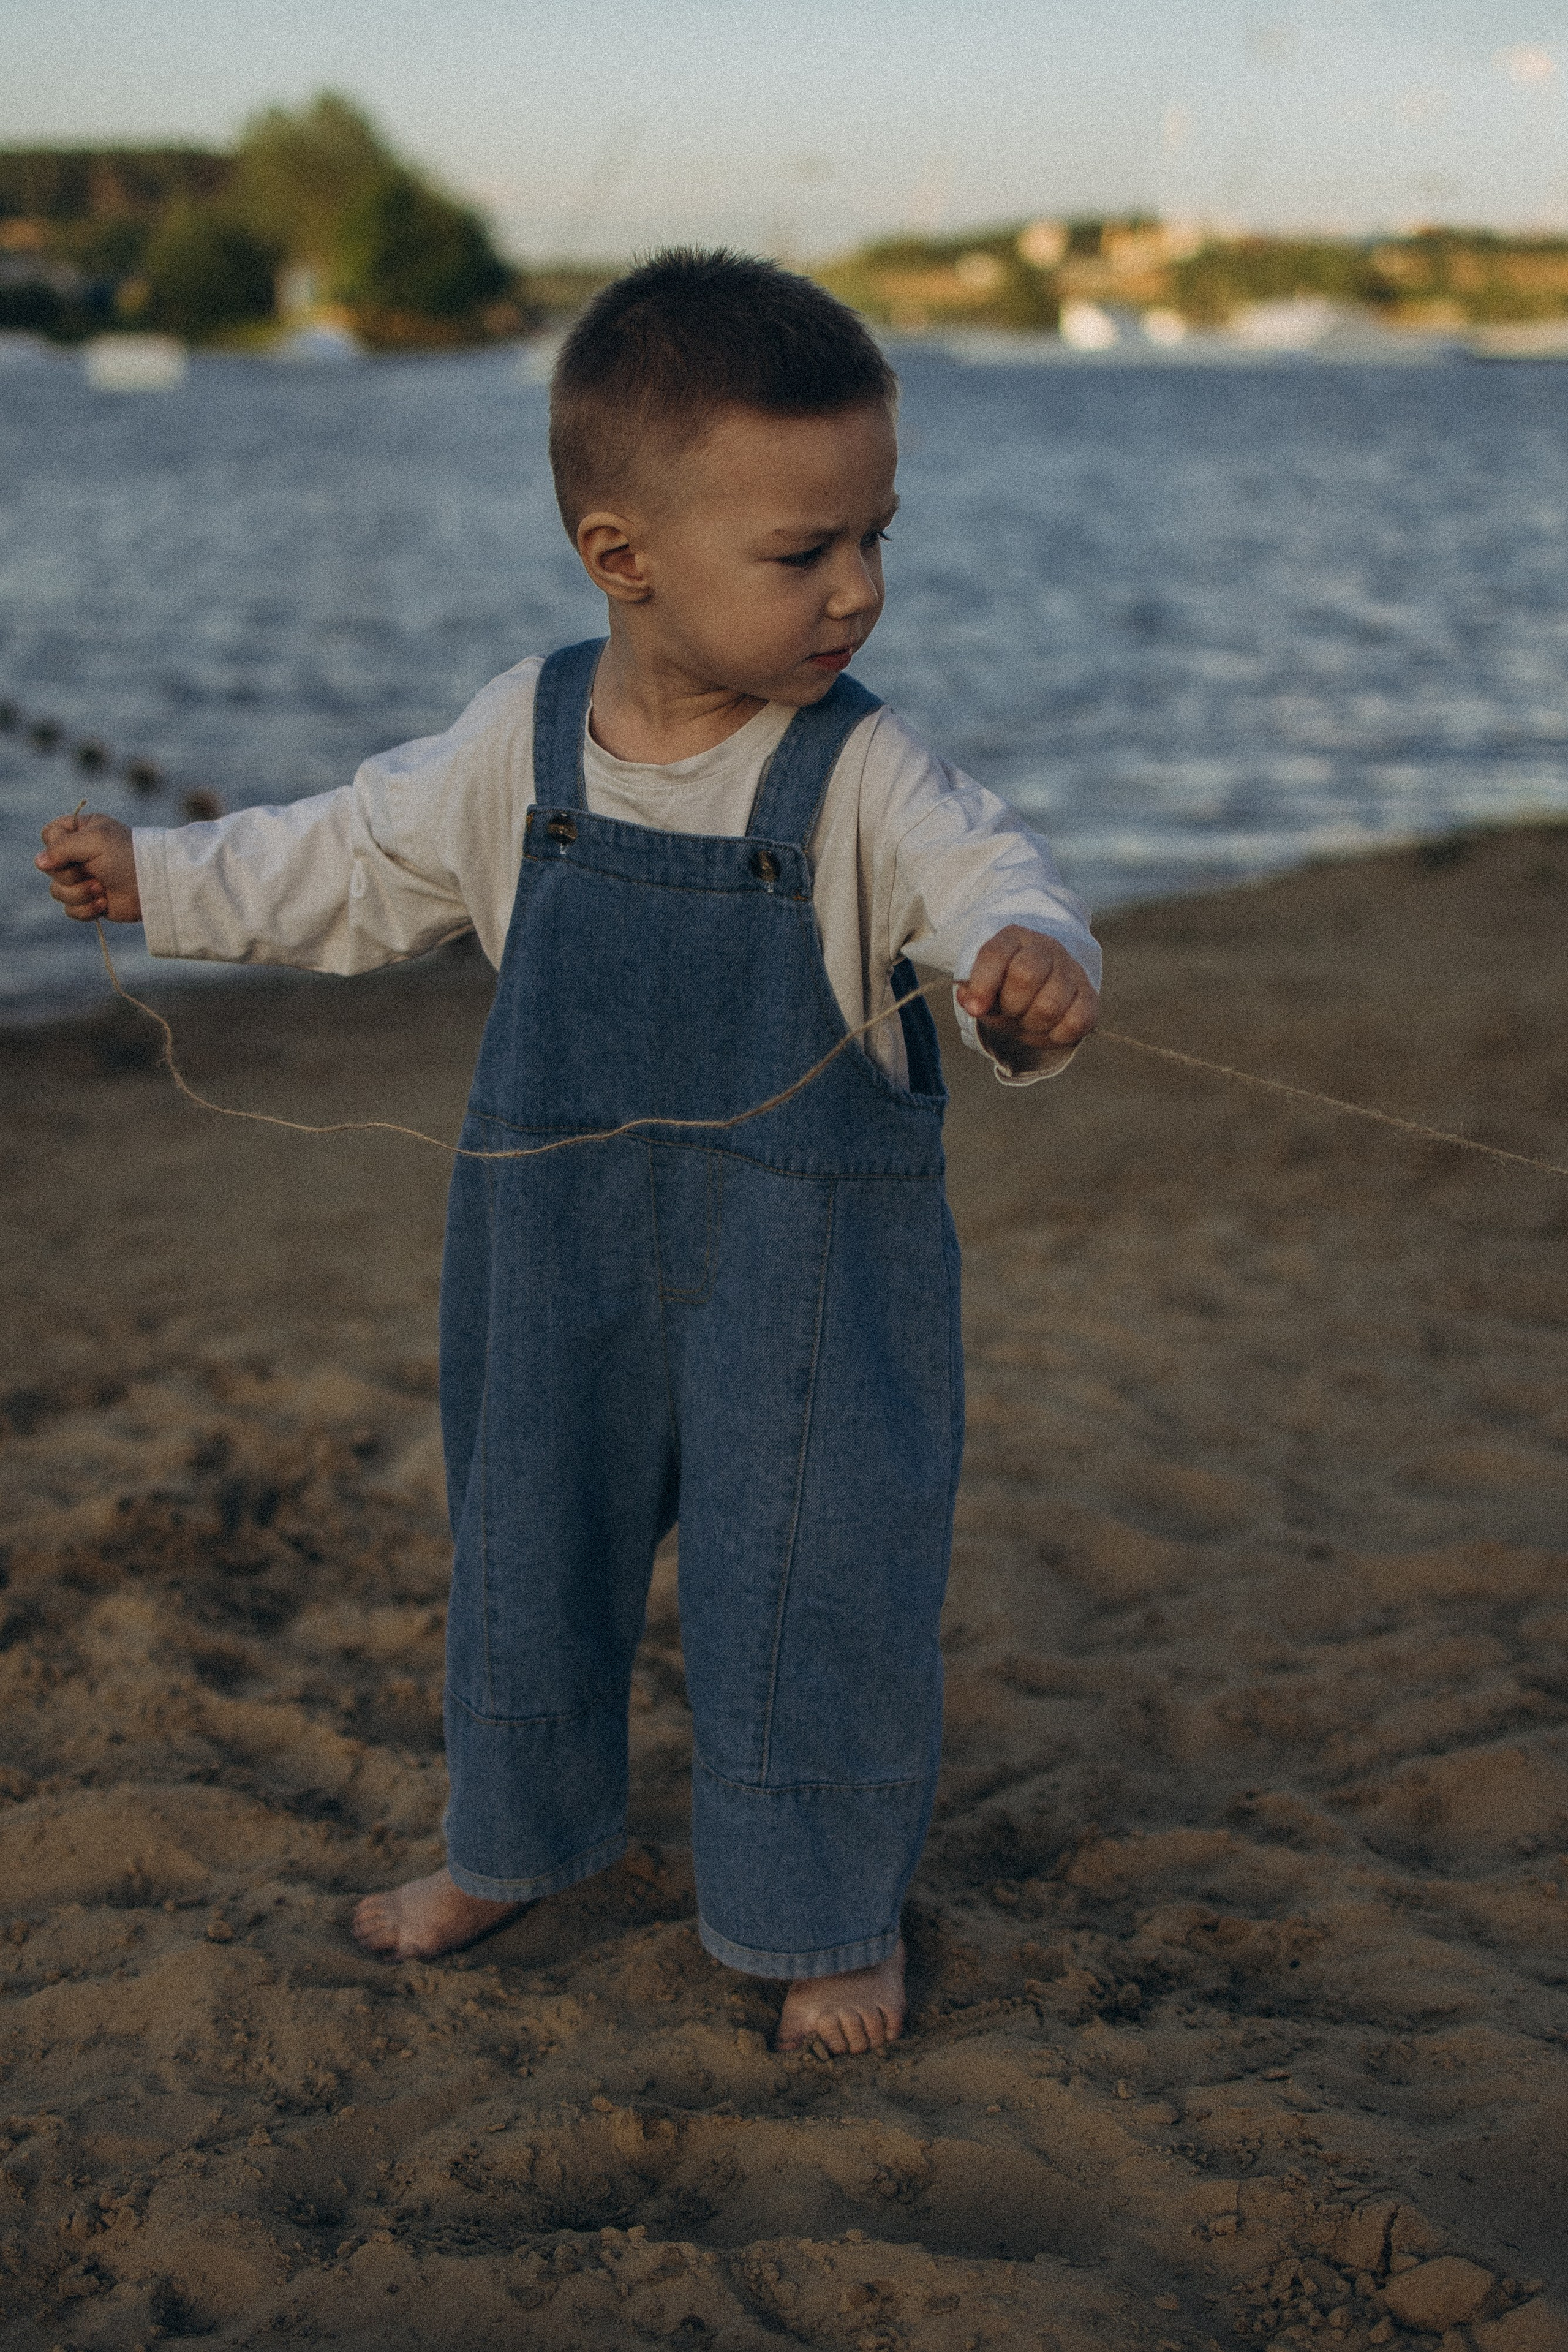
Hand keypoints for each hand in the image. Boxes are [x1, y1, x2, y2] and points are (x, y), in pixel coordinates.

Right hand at [35, 810, 140, 922]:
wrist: (154, 886)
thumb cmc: (127, 856)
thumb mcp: (94, 841)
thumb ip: (61, 847)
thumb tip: (39, 861)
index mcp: (81, 831)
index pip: (48, 835)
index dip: (55, 846)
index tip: (75, 850)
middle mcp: (80, 855)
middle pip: (49, 867)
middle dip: (71, 874)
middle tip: (94, 872)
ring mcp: (84, 879)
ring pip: (57, 891)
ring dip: (80, 893)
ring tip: (102, 889)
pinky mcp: (90, 901)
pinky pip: (70, 910)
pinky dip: (86, 909)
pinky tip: (104, 903)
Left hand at [955, 925, 1098, 1071]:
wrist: (1043, 986)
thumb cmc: (1007, 988)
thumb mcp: (984, 987)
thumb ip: (973, 994)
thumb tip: (973, 1005)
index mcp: (1014, 938)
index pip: (996, 954)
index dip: (982, 984)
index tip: (976, 1008)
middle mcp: (1047, 948)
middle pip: (1026, 976)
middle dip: (1011, 1006)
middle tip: (1010, 1012)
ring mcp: (1072, 970)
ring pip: (1050, 1006)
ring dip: (1031, 1025)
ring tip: (1027, 1021)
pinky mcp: (1089, 996)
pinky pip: (1076, 1022)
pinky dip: (1056, 1035)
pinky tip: (1048, 1028)